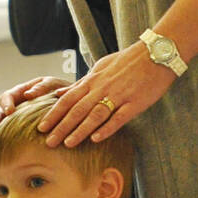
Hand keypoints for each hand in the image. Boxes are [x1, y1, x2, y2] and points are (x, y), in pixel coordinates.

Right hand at [0, 76, 67, 134]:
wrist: (71, 104)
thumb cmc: (61, 91)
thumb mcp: (53, 85)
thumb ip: (42, 87)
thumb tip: (28, 95)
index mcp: (21, 92)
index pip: (8, 96)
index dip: (6, 103)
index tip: (9, 111)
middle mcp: (15, 106)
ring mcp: (16, 120)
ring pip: (0, 127)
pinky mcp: (20, 132)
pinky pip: (8, 138)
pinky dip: (0, 145)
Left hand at [34, 42, 177, 147]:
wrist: (156, 53)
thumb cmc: (128, 61)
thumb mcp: (100, 67)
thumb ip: (80, 83)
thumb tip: (59, 93)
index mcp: (93, 80)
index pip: (68, 99)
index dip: (53, 114)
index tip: (40, 128)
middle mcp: (102, 88)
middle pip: (77, 110)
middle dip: (61, 127)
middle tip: (48, 142)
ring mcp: (118, 95)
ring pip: (95, 115)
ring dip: (80, 130)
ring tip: (67, 144)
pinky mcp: (135, 102)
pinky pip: (119, 117)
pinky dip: (107, 128)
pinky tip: (96, 139)